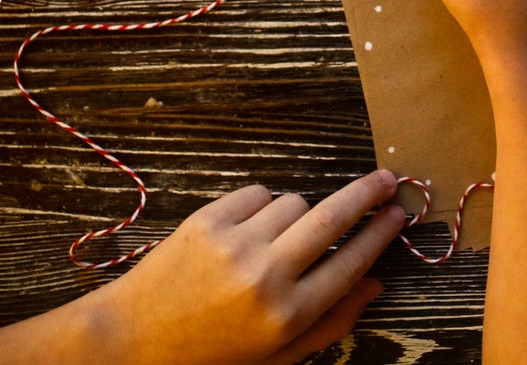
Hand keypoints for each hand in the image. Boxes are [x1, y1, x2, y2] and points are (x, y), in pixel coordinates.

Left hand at [79, 170, 404, 364]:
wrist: (129, 341)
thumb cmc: (207, 356)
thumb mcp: (275, 357)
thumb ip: (330, 323)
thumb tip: (376, 285)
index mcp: (287, 315)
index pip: (351, 263)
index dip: (380, 235)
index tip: (397, 215)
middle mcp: (266, 276)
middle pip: (334, 219)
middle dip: (367, 195)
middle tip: (386, 180)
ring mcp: (236, 243)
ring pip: (294, 203)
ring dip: (297, 215)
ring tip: (277, 241)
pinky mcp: (207, 220)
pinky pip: (257, 194)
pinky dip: (261, 207)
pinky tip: (247, 231)